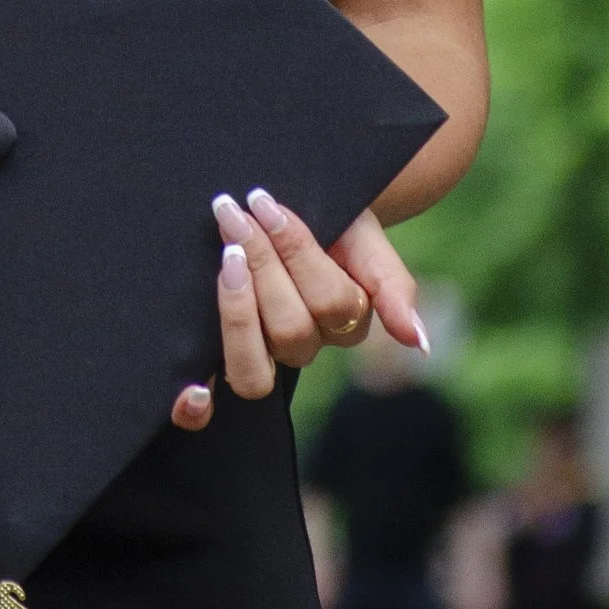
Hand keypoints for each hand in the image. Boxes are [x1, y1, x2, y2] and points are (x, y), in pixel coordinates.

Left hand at [170, 189, 424, 431]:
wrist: (298, 213)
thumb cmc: (336, 224)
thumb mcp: (368, 243)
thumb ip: (395, 290)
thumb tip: (416, 343)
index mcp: (348, 322)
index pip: (329, 301)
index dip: (295, 251)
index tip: (266, 203)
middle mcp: (308, 346)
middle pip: (290, 329)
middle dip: (262, 265)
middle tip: (235, 213)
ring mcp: (266, 356)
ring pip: (254, 369)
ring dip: (236, 311)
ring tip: (226, 255)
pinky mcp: (226, 360)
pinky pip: (215, 399)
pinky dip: (198, 405)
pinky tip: (192, 388)